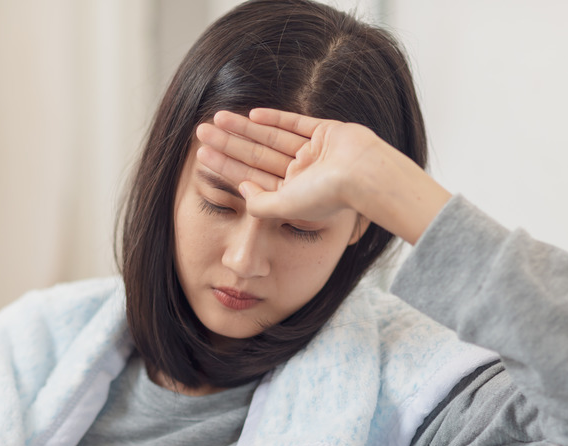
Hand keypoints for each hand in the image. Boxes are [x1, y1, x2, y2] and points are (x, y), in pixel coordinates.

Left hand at [196, 108, 451, 244]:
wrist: (366, 175)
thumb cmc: (328, 197)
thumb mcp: (285, 207)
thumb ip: (260, 204)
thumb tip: (241, 189)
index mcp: (292, 196)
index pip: (250, 177)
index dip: (225, 166)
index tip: (202, 155)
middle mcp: (301, 175)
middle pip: (256, 156)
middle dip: (228, 144)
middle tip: (201, 131)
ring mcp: (314, 153)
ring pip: (271, 138)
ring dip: (245, 129)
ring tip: (217, 118)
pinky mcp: (327, 133)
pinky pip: (296, 124)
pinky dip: (275, 118)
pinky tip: (252, 115)